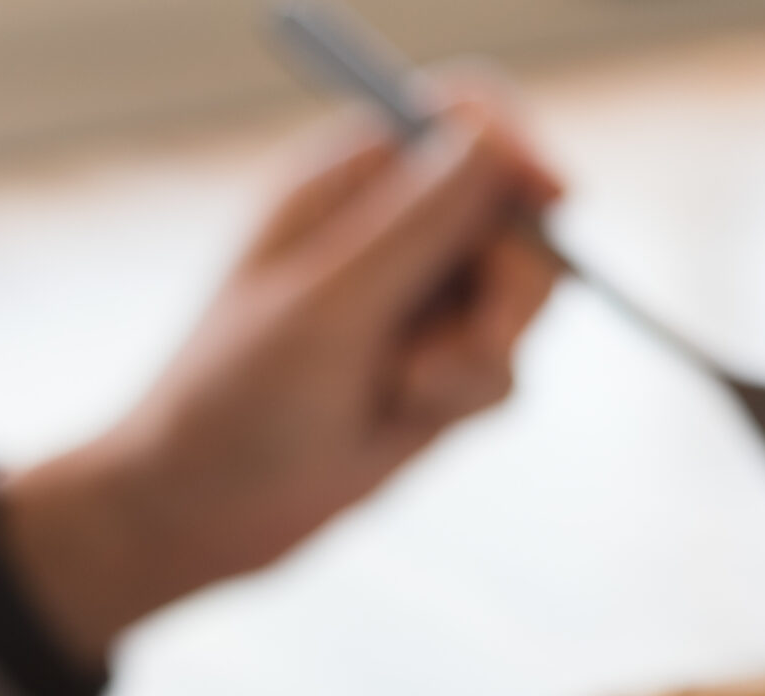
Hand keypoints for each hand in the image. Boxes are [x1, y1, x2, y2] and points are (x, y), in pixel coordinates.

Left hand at [0, 81, 561, 666]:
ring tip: (407, 391)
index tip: (552, 199)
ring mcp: (427, 298)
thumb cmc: (238, 396)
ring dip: (482, 356)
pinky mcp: (448, 364)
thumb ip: (420, 223)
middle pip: (521, 217)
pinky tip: (406, 416)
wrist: (212, 508)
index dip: (519, 150)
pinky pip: (511, 368)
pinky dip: (473, 399)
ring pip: (527, 301)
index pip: (471, 119)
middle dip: (510, 289)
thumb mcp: (331, 304)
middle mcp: (400, 227)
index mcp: (355, 180)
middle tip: (475, 345)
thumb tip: (494, 140)